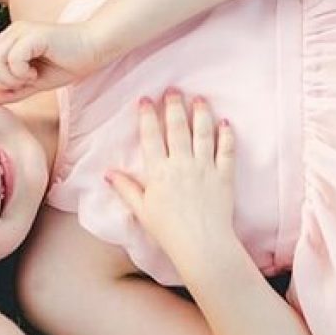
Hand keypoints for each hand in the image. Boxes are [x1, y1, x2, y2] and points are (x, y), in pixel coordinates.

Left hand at [0, 20, 104, 102]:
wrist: (94, 49)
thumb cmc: (67, 64)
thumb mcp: (35, 84)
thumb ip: (12, 91)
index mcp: (9, 39)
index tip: (11, 84)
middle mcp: (12, 32)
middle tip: (21, 84)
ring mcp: (21, 31)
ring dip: (9, 77)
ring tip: (29, 79)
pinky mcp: (34, 35)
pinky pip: (12, 57)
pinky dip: (20, 72)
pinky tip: (35, 74)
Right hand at [107, 91, 236, 274]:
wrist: (201, 245)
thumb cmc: (168, 231)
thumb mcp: (141, 210)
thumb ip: (126, 188)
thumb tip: (108, 173)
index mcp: (158, 172)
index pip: (151, 136)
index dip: (148, 115)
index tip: (146, 99)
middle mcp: (181, 164)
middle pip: (177, 128)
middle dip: (174, 105)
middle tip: (174, 89)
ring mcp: (205, 168)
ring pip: (203, 133)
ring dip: (201, 113)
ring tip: (199, 98)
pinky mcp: (224, 176)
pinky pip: (227, 150)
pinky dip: (227, 135)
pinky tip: (226, 122)